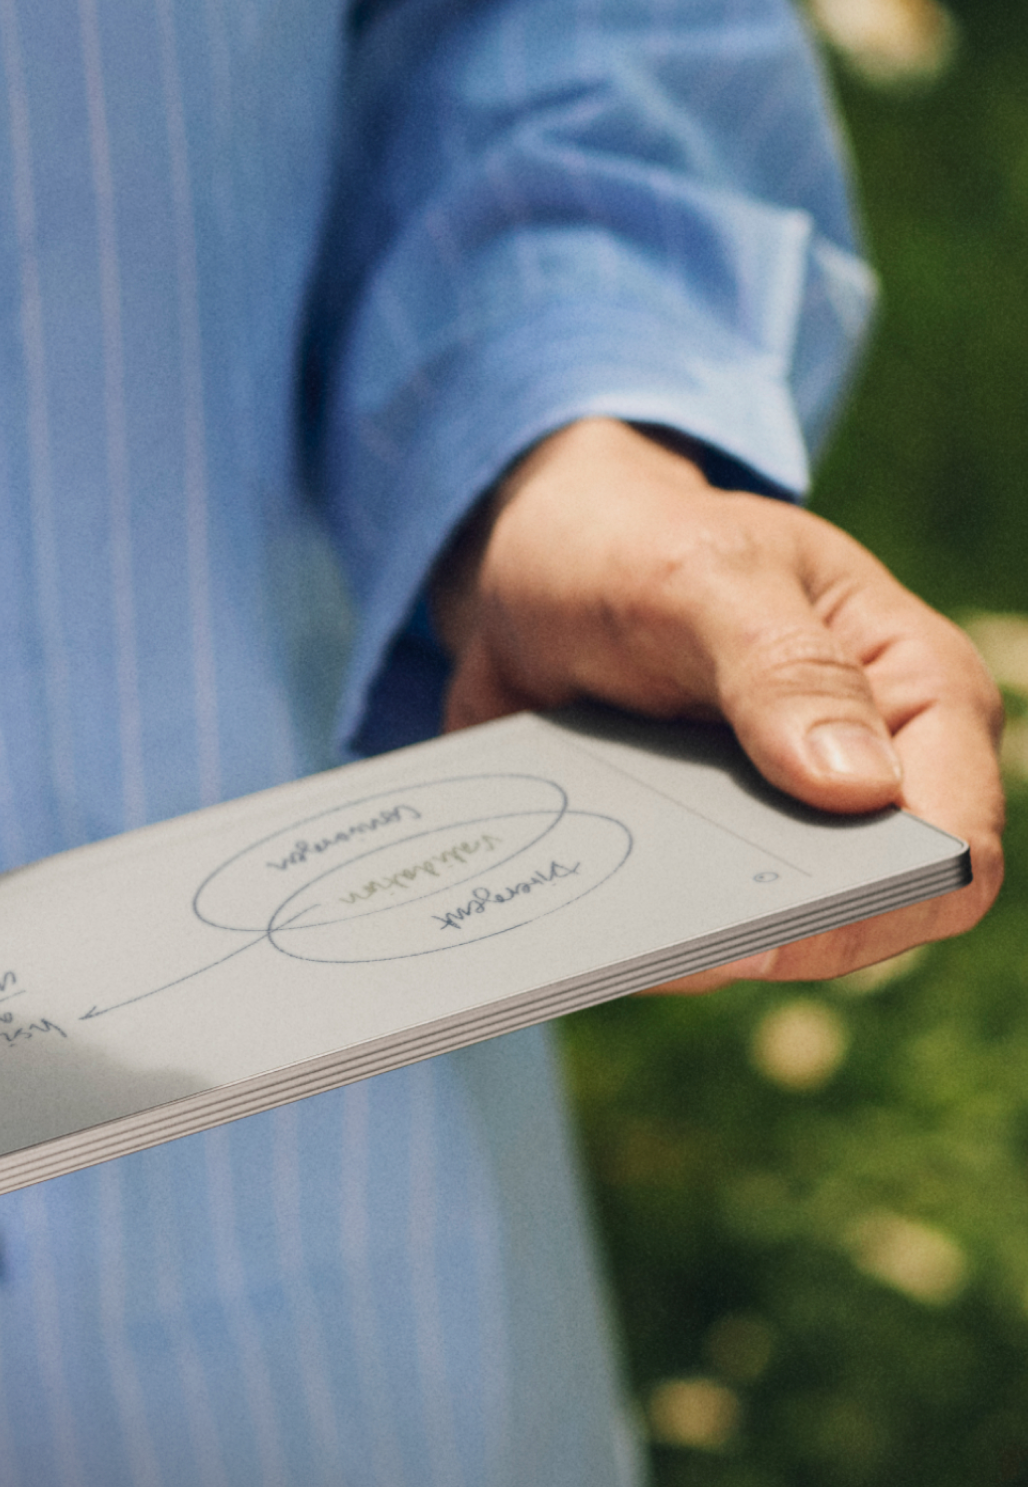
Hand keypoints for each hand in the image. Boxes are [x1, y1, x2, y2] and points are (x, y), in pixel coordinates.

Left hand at [430, 417, 1003, 986]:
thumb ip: (784, 667)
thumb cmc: (641, 544)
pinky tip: (570, 929)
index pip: (953, 846)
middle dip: (765, 933)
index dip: (879, 903)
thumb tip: (861, 789)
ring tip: (600, 932)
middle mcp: (870, 780)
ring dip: (682, 943)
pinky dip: (631, 934)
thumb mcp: (703, 578)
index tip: (773, 925)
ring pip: (760, 938)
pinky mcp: (704, 862)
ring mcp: (784, 831)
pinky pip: (681, 934)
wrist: (533, 565)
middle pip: (860, 914)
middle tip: (656, 937)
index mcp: (920, 694)